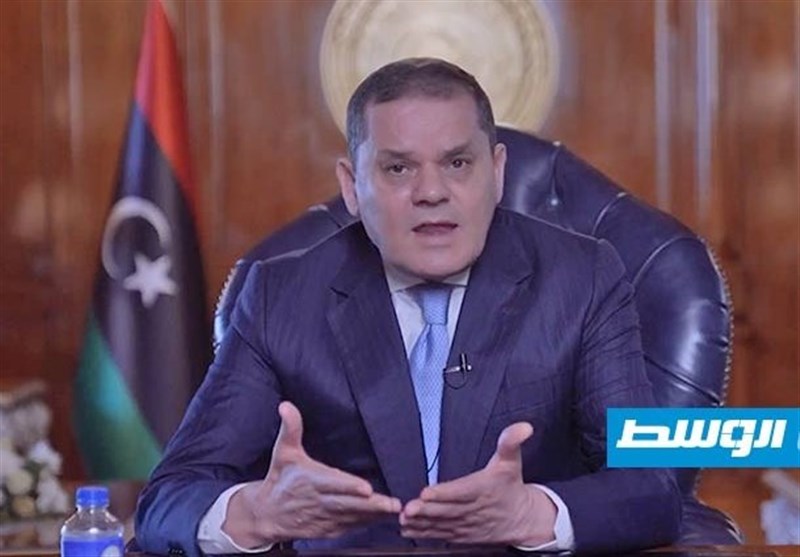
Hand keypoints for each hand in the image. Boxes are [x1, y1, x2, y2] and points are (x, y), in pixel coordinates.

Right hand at [223, 401, 401, 547]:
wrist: (267, 514)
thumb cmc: (280, 479)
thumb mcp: (283, 452)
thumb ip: (291, 428)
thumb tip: (286, 406)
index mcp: (311, 480)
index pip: (332, 483)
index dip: (349, 487)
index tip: (367, 488)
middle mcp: (319, 501)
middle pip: (348, 504)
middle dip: (370, 505)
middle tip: (391, 504)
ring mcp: (324, 518)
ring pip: (352, 517)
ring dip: (373, 515)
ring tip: (394, 510)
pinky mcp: (329, 530)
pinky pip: (350, 527)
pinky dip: (366, 524)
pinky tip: (382, 518)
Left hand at [399, 422, 555, 545]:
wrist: (522, 519)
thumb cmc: (511, 486)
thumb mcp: (512, 461)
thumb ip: (511, 442)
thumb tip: (524, 427)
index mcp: (484, 488)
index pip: (463, 491)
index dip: (445, 493)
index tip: (427, 492)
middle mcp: (474, 509)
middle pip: (449, 510)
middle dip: (427, 510)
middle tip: (409, 508)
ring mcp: (467, 525)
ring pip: (442, 524)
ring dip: (422, 523)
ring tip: (404, 519)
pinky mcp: (461, 535)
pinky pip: (441, 535)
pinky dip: (424, 533)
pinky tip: (408, 529)